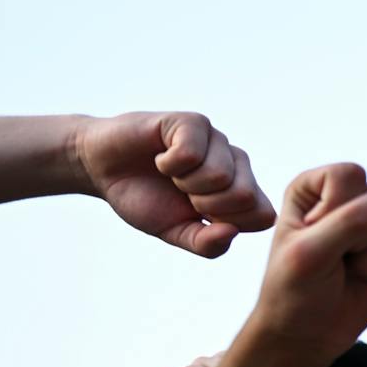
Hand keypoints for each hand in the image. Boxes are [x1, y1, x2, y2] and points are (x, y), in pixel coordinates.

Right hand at [69, 112, 272, 257]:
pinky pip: (192, 153)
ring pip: (220, 175)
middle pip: (245, 196)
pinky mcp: (193, 122)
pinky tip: (160, 157)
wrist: (103, 169)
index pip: (263, 216)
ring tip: (171, 174)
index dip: (226, 224)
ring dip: (184, 183)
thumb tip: (231, 233)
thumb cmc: (144, 199)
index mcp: (240, 190)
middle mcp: (236, 163)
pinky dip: (168, 164)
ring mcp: (217, 140)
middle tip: (182, 192)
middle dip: (205, 204)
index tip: (198, 216)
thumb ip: (206, 244)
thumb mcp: (175, 232)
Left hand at [246, 164, 366, 363]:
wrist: (306, 334)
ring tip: (347, 270)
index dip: (336, 209)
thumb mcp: (311, 253)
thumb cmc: (294, 290)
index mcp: (314, 187)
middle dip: (359, 238)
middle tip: (332, 258)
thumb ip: (352, 220)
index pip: (348, 175)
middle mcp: (347, 198)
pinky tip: (364, 279)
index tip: (314, 236)